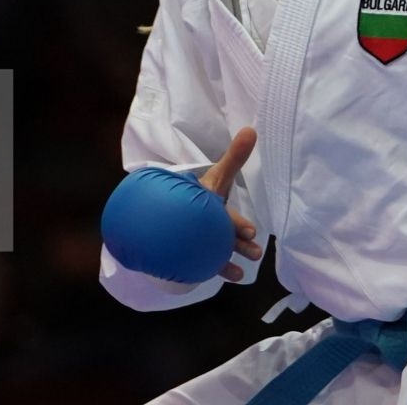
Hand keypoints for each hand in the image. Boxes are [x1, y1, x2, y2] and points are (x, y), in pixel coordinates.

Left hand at [198, 127, 261, 280]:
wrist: (151, 217)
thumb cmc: (189, 194)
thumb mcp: (215, 176)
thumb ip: (233, 157)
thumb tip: (251, 130)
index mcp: (213, 207)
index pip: (230, 217)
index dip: (240, 224)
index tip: (251, 231)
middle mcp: (209, 223)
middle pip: (227, 234)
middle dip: (243, 243)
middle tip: (255, 252)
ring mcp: (201, 240)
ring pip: (221, 250)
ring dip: (234, 258)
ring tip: (244, 269)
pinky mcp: (192, 255)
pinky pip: (207, 264)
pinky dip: (219, 269)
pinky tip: (230, 277)